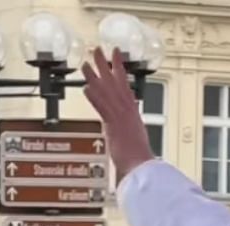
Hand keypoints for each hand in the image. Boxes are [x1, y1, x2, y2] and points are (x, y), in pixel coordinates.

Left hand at [81, 47, 156, 181]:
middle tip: (99, 50)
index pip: (125, 91)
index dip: (120, 75)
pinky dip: (94, 96)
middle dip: (108, 65)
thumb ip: (129, 148)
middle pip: (117, 83)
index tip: (115, 63)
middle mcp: (128, 113)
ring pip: (108, 90)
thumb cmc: (141, 166)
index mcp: (133, 118)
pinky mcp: (114, 125)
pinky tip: (86, 87)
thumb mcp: (136, 153)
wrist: (143, 170)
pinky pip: (102, 106)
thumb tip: (126, 160)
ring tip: (87, 61)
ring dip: (97, 75)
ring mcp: (121, 117)